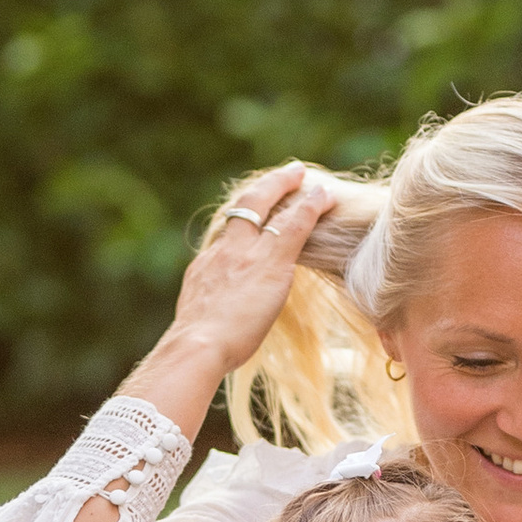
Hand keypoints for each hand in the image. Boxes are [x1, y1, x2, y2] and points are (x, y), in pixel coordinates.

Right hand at [163, 162, 344, 384]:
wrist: (197, 345)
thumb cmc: (198, 349)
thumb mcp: (197, 323)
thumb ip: (212, 313)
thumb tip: (215, 324)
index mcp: (206, 267)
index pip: (228, 234)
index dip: (244, 219)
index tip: (257, 211)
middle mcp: (224, 251)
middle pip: (244, 206)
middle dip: (266, 186)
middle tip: (287, 174)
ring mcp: (246, 252)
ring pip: (267, 205)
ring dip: (287, 185)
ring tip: (303, 173)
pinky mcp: (271, 261)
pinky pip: (295, 224)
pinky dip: (311, 206)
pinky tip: (325, 195)